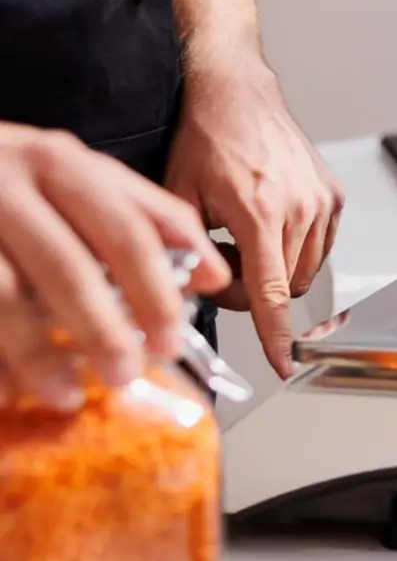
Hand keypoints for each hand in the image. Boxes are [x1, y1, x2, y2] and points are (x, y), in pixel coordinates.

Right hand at [0, 124, 230, 406]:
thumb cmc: (10, 179)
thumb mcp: (76, 178)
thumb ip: (146, 217)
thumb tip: (212, 276)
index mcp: (61, 165)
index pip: (125, 232)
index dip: (154, 292)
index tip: (171, 343)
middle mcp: (10, 184)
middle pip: (68, 267)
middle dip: (102, 330)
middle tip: (126, 375)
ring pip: (4, 293)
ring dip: (38, 353)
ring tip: (66, 395)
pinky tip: (7, 392)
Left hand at [166, 58, 343, 377]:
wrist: (237, 92)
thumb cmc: (205, 136)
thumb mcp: (178, 195)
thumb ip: (183, 249)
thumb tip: (185, 293)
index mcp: (259, 211)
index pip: (271, 292)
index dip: (276, 335)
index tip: (285, 363)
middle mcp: (300, 208)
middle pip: (285, 289)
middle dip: (254, 292)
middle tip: (223, 266)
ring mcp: (322, 202)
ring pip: (306, 272)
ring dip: (276, 273)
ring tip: (245, 243)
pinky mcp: (334, 196)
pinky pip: (320, 248)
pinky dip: (295, 251)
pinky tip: (269, 227)